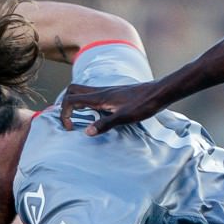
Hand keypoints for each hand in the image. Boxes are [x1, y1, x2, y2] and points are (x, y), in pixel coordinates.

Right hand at [58, 79, 174, 135]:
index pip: (71, 99)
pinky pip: (92, 96)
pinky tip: (95, 117)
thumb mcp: (125, 117)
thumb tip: (86, 132)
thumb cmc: (143, 104)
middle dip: (65, 105)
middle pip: (72, 91)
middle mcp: (100, 92)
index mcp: (99, 97)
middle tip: (70, 121)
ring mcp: (106, 92)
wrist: (158, 93)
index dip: (64, 113)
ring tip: (78, 120)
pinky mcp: (113, 95)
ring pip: (82, 92)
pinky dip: (86, 105)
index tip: (71, 128)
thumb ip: (105, 124)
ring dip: (75, 104)